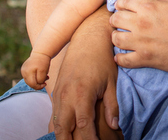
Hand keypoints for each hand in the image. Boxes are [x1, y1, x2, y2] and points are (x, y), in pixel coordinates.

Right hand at [21, 52, 50, 89]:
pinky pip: (28, 77)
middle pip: (30, 83)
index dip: (39, 86)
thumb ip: (40, 79)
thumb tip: (38, 85)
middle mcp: (24, 72)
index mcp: (28, 71)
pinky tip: (39, 75)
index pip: (32, 84)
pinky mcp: (23, 70)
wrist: (40, 53)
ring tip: (44, 76)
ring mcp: (22, 71)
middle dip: (38, 84)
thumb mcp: (44, 71)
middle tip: (45, 81)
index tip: (45, 84)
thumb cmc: (43, 62)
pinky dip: (34, 78)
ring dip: (36, 81)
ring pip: (29, 81)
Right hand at [51, 8, 120, 139]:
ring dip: (63, 136)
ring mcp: (58, 93)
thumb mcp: (111, 82)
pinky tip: (65, 134)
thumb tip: (114, 125)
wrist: (87, 37)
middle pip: (63, 130)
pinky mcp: (56, 91)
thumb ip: (112, 105)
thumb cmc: (102, 59)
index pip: (83, 127)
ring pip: (56, 124)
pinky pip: (54, 114)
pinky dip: (58, 127)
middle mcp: (66, 95)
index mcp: (81, 93)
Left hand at [110, 0, 167, 73]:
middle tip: (121, 20)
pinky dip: (120, 58)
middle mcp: (141, 25)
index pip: (123, 1)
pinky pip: (124, 60)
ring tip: (122, 35)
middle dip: (116, 18)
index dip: (121, 2)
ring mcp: (142, 43)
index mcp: (148, 7)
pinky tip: (123, 54)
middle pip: (116, 19)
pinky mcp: (145, 59)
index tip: (123, 5)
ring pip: (116, 39)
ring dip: (116, 36)